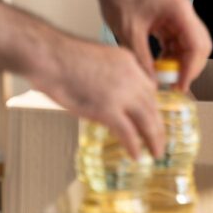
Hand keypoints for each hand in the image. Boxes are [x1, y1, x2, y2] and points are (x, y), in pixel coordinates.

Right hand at [33, 35, 163, 159]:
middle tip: (161, 140)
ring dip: (153, 138)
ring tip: (156, 152)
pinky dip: (133, 146)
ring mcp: (121, 94)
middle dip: (158, 125)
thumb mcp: (97, 59)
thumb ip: (108, 75)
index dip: (152, 105)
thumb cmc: (62, 57)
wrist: (51, 56)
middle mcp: (131, 77)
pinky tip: (136, 155)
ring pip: (146, 120)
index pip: (148, 87)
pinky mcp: (107, 109)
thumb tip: (106, 92)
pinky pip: (127, 132)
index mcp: (128, 62)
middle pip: (152, 105)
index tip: (152, 117)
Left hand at [91, 0, 211, 90]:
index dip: (191, 69)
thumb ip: (142, 59)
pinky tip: (158, 65)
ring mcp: (178, 16)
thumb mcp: (129, 31)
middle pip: (200, 46)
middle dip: (190, 67)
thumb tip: (151, 83)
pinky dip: (171, 55)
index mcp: (179, 11)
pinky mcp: (169, 19)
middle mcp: (183, 13)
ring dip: (180, 62)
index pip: (197, 45)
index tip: (180, 86)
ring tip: (163, 77)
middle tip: (175, 85)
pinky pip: (178, 42)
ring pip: (190, 45)